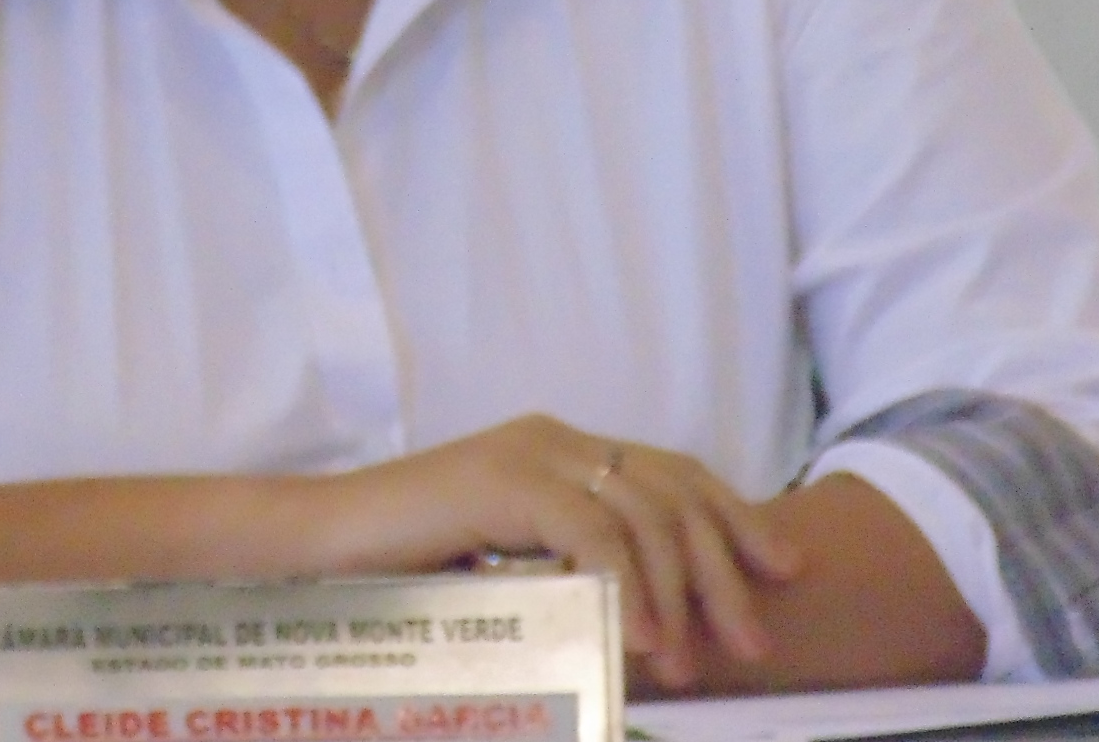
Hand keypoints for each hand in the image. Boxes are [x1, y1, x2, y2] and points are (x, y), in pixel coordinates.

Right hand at [316, 415, 802, 690]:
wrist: (315, 546)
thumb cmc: (404, 569)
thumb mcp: (511, 568)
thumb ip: (570, 574)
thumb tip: (650, 630)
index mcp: (561, 450)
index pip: (672, 472)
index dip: (734, 517)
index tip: (782, 570)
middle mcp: (554, 439)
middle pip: (673, 489)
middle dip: (726, 563)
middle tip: (752, 636)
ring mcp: (528, 454)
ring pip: (643, 510)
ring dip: (681, 589)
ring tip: (696, 659)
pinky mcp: (500, 481)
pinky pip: (589, 530)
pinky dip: (625, 585)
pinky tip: (640, 637)